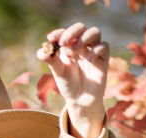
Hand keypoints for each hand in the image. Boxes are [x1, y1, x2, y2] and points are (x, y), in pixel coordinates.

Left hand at [36, 22, 108, 137]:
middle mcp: (81, 45)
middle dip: (72, 32)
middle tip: (63, 44)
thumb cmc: (68, 84)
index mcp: (69, 46)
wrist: (81, 100)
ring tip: (76, 52)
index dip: (59, 33)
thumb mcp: (58, 73)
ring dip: (84, 38)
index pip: (65, 32)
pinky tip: (89, 60)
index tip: (51, 39)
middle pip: (81, 27)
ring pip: (94, 32)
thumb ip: (51, 61)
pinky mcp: (103, 58)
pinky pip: (104, 46)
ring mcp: (93, 50)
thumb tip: (41, 52)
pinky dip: (96, 50)